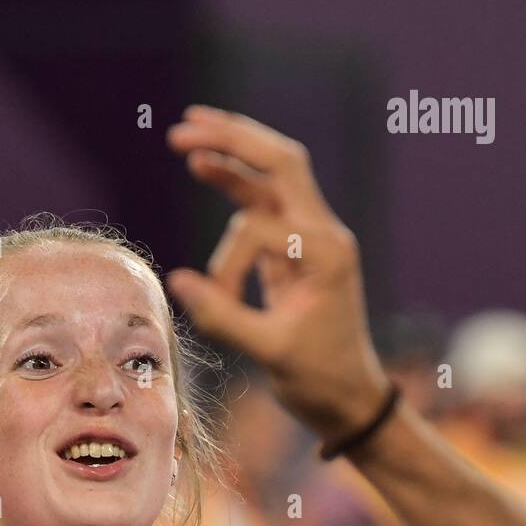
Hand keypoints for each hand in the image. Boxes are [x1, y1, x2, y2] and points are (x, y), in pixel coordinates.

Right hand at [164, 105, 389, 444]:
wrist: (350, 399)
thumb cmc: (319, 380)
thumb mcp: (270, 354)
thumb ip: (223, 317)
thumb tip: (175, 281)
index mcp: (326, 253)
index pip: (260, 228)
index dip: (228, 263)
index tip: (221, 306)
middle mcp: (324, 235)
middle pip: (280, 162)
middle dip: (235, 140)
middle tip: (186, 125)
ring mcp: (311, 240)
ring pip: (270, 178)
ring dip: (230, 160)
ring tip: (185, 144)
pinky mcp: (296, 252)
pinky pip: (263, 205)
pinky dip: (236, 186)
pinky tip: (206, 167)